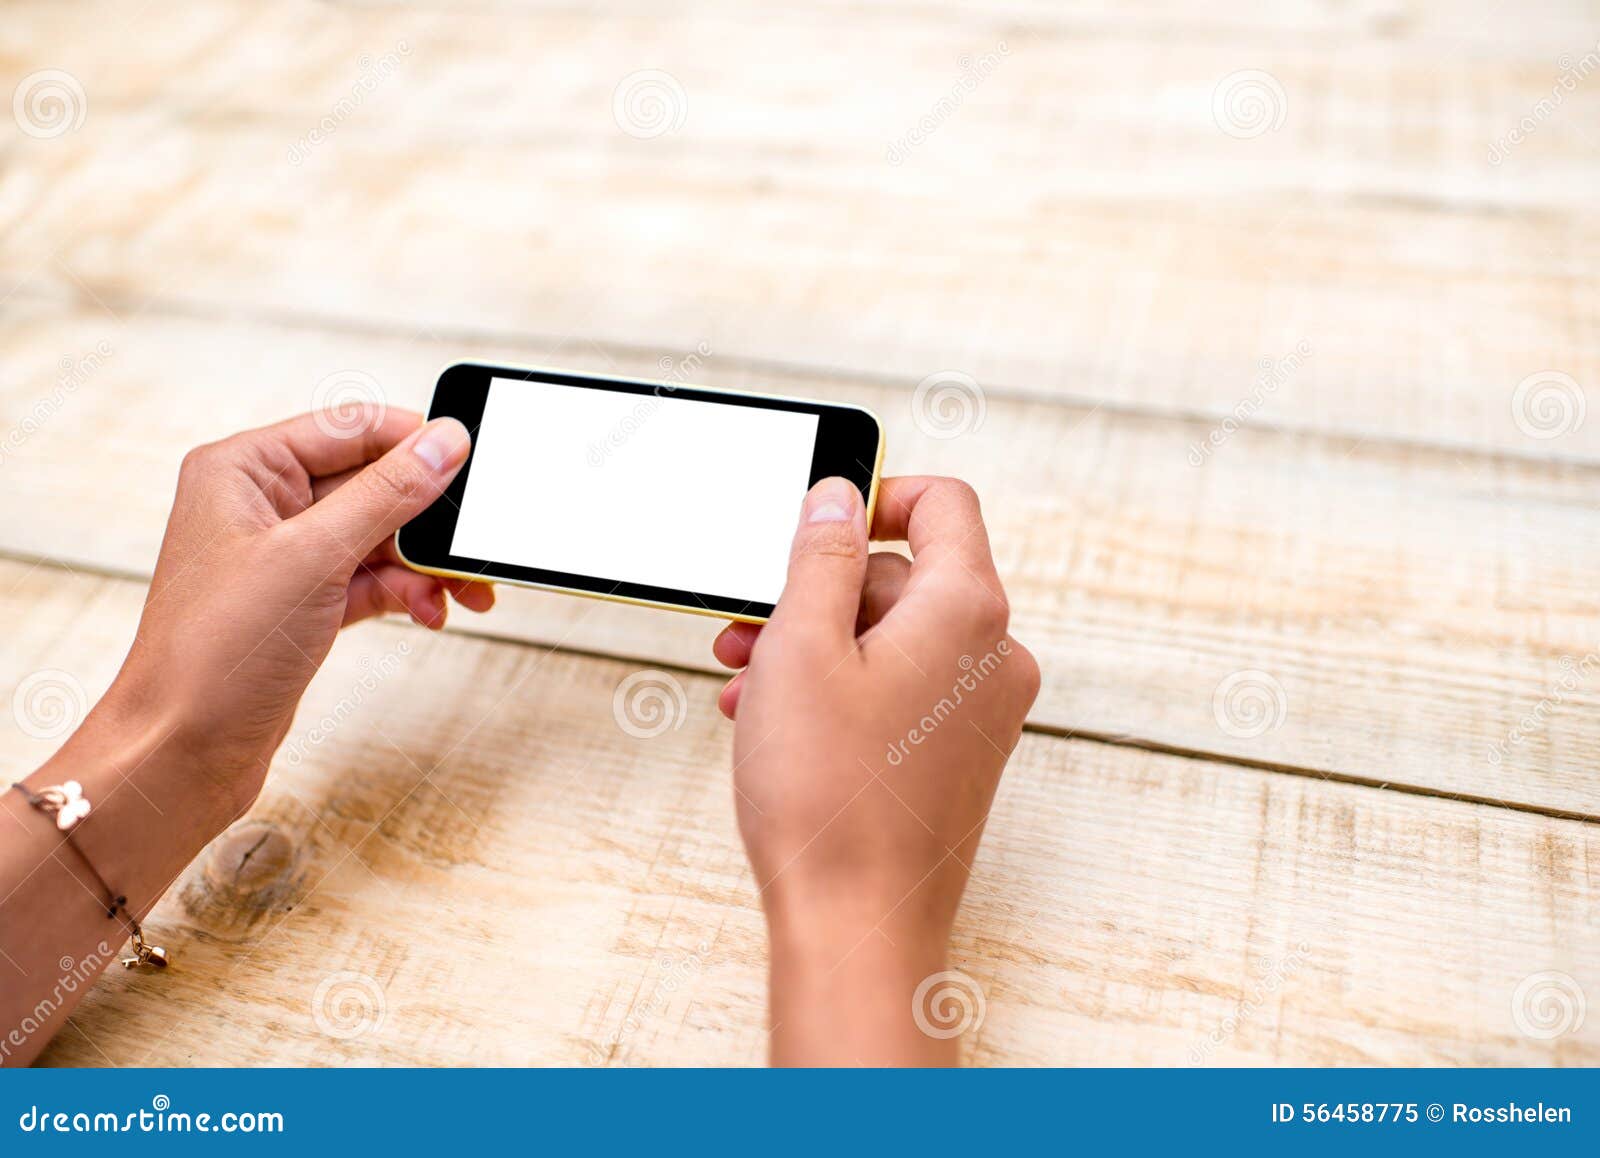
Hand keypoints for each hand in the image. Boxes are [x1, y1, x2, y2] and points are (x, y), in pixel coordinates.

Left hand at [101, 408, 489, 826]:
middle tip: (473, 545)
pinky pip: (371, 579)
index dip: (414, 444)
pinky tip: (429, 613)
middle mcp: (260, 504)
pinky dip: (405, 594)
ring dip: (424, 565)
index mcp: (243, 469)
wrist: (184, 753)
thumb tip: (443, 443)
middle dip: (428, 519)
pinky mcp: (302, 603)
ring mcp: (282, 556)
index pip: (350, 428)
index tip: (471, 464)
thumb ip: (386, 494)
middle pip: (372, 484)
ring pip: (379, 537)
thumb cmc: (214, 654)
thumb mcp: (312, 558)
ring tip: (464, 593)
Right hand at [711, 476, 1039, 1064]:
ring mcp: (983, 712)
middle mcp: (994, 656)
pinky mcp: (961, 757)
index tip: (817, 522)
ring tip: (746, 682)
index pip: (944, 503)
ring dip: (815, 645)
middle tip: (746, 626)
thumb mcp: (801, 648)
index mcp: (969, 612)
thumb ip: (819, 557)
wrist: (859, 926)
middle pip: (905, 578)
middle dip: (816, 593)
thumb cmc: (828, 795)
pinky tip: (774, 720)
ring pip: (893, 639)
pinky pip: (902, 691)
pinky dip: (842, 690)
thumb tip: (835, 497)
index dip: (877, 494)